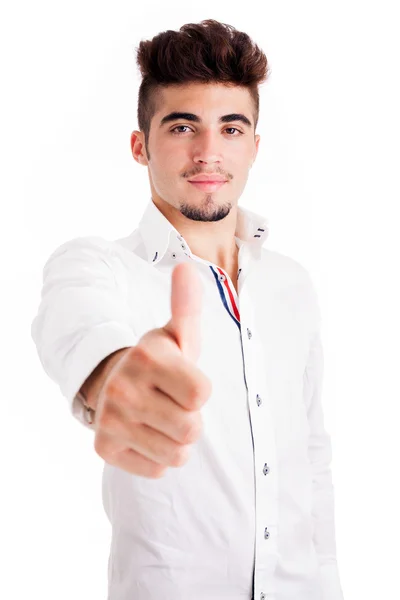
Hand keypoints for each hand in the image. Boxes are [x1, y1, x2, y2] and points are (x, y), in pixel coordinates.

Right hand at [92, 262, 211, 477]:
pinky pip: (158, 469)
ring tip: (160, 419)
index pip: (202, 395)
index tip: (183, 380)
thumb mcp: (176, 335)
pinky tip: (145, 435)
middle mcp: (123, 388)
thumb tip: (187, 267)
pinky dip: (158, 457)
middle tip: (172, 403)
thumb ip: (186, 306)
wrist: (114, 385)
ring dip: (177, 441)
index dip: (199, 390)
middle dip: (190, 418)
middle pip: (192, 429)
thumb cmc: (159, 362)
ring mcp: (111, 420)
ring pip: (177, 454)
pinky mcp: (104, 449)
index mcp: (147, 357)